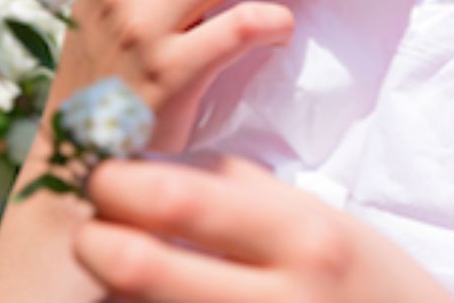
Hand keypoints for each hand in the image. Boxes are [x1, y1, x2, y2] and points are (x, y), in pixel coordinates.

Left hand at [74, 155, 453, 302]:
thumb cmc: (360, 280)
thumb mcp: (316, 220)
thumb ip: (235, 188)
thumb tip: (146, 164)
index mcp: (301, 236)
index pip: (175, 198)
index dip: (116, 182)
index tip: (105, 176)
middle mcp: (281, 300)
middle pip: (137, 266)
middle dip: (94, 240)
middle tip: (93, 229)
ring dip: (111, 293)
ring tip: (119, 269)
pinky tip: (149, 301)